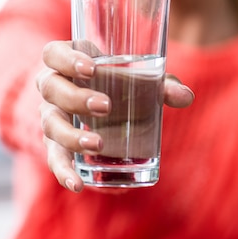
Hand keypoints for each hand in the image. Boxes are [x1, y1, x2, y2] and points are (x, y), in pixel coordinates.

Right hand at [36, 41, 193, 192]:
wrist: (99, 106)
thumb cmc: (118, 83)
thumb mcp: (137, 79)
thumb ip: (160, 83)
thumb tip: (186, 96)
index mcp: (67, 61)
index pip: (53, 54)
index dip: (66, 59)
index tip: (91, 68)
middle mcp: (52, 87)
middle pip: (51, 88)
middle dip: (76, 98)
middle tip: (105, 106)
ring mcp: (51, 116)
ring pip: (51, 124)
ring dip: (72, 136)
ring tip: (98, 144)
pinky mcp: (56, 145)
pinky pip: (54, 159)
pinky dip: (64, 172)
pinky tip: (78, 184)